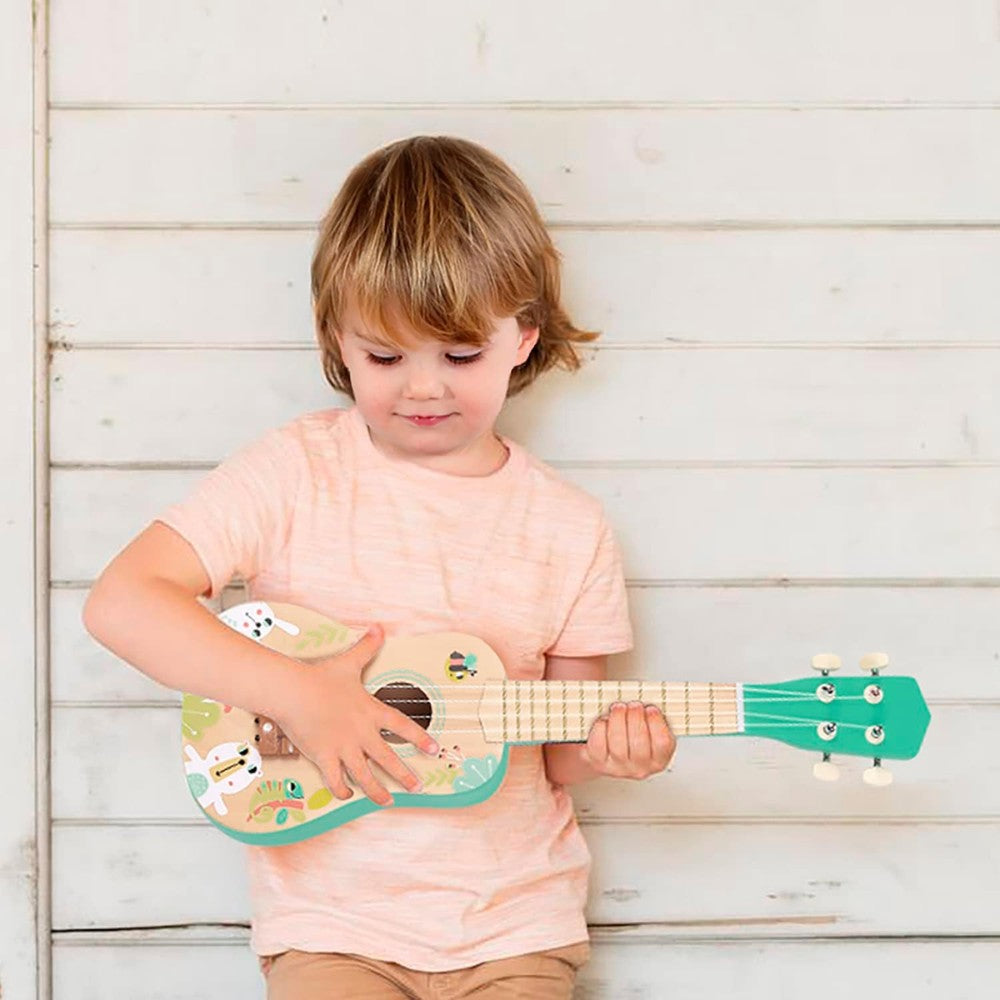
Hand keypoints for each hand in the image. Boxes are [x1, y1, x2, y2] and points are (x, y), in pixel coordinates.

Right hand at [272, 623, 438, 806]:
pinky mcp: (324, 757)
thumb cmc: (319, 678)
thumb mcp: (349, 662)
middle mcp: (361, 733)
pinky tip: (346, 794)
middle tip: (418, 787)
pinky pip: (336, 780)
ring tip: (387, 801)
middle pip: (389, 759)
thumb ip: (367, 647)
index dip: (420, 739)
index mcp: (371, 712)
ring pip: (366, 776)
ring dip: (378, 791)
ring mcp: (344, 747)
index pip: (403, 727)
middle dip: (405, 775)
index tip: (433, 749)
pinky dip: (342, 790)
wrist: (293, 691)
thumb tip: (379, 628)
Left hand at [584, 701, 675, 778]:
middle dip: (636, 719)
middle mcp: (639, 769)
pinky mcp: (598, 763)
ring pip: (618, 746)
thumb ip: (651, 716)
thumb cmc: (631, 733)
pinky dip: (600, 728)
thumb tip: (648, 698)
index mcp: (658, 759)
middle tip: (634, 704)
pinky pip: (598, 745)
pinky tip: (604, 720)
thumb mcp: (649, 727)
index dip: (656, 724)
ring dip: (618, 720)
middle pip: (639, 745)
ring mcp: (618, 768)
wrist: (607, 750)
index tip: (651, 708)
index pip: (663, 744)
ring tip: (618, 707)